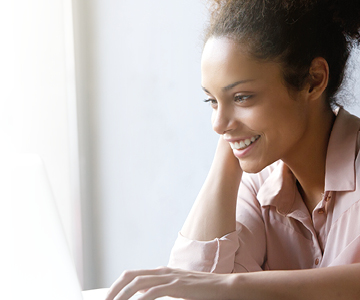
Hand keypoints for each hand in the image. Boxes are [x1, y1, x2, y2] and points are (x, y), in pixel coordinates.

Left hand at [105, 266, 230, 299]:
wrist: (224, 287)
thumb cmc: (202, 290)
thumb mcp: (178, 289)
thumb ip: (162, 290)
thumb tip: (145, 296)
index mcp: (161, 272)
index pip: (133, 275)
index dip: (118, 285)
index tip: (109, 298)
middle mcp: (163, 271)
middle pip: (130, 276)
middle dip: (114, 289)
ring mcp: (170, 277)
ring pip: (138, 283)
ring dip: (123, 295)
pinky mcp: (178, 285)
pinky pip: (154, 292)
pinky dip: (141, 299)